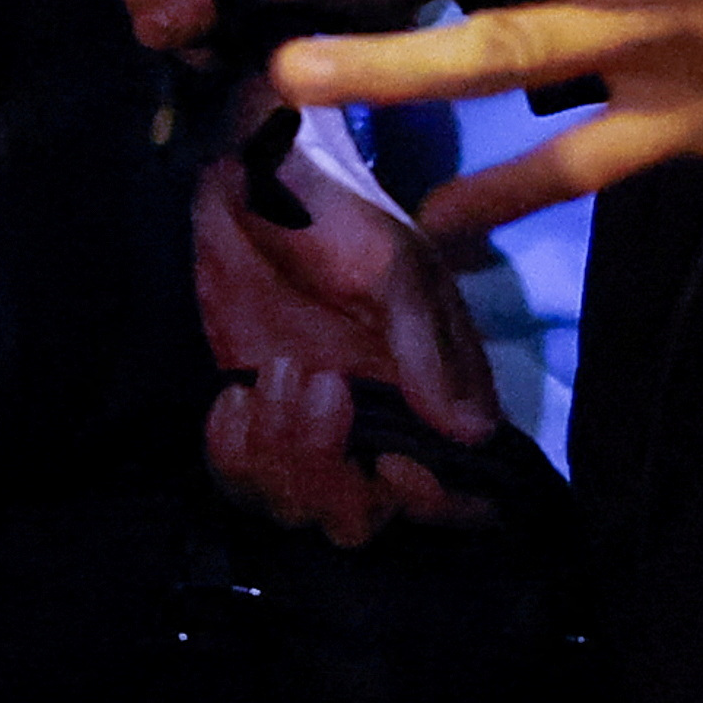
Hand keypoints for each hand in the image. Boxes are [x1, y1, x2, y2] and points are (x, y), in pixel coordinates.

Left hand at [195, 106, 506, 545]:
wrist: (258, 184)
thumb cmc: (344, 220)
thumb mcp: (395, 269)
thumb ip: (426, 350)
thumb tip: (473, 433)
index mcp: (433, 404)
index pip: (453, 499)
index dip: (428, 505)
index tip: (391, 462)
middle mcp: (374, 432)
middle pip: (359, 518)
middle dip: (329, 476)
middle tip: (317, 385)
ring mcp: (307, 430)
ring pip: (292, 503)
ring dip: (277, 452)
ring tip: (274, 369)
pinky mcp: (251, 418)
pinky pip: (237, 474)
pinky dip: (229, 447)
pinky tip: (232, 392)